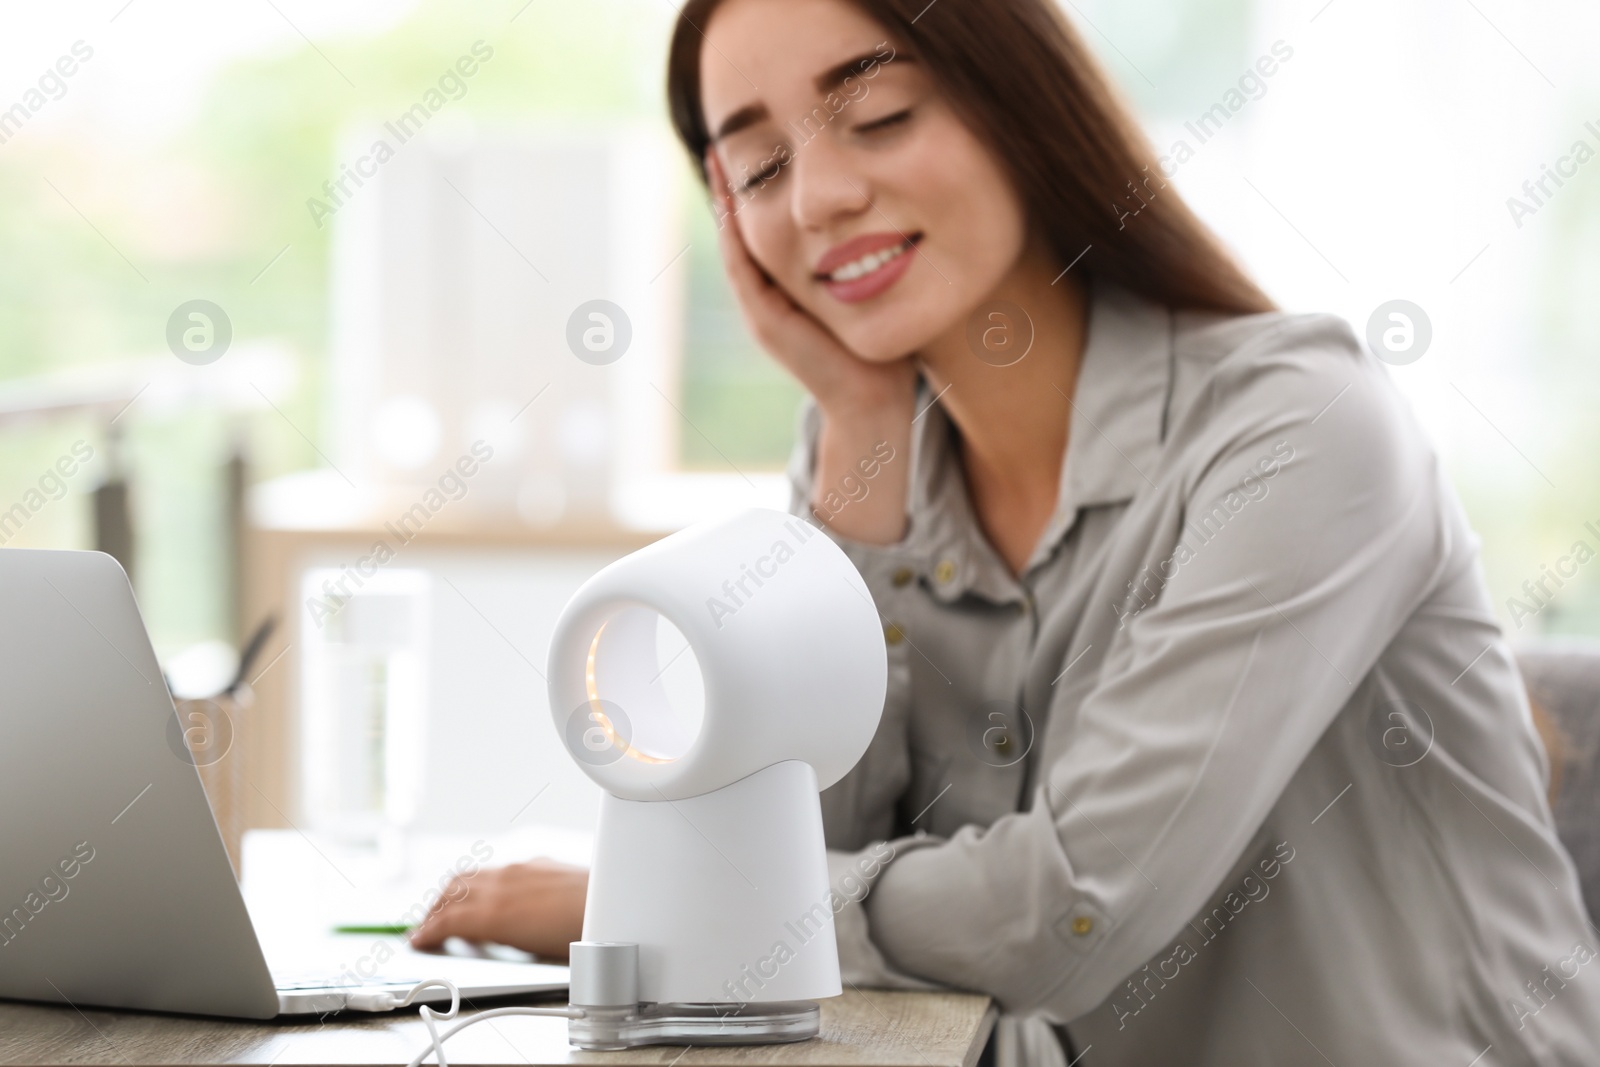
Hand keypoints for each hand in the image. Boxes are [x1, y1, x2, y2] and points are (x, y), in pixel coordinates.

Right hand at [408, 858, 586, 960]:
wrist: (613, 902)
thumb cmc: (580, 934)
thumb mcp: (529, 952)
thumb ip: (498, 941)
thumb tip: (483, 941)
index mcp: (495, 912)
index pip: (446, 920)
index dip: (426, 932)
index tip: (416, 941)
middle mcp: (502, 883)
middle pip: (452, 892)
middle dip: (434, 909)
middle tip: (427, 926)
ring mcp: (519, 868)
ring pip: (471, 874)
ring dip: (454, 891)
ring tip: (450, 907)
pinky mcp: (537, 862)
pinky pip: (497, 868)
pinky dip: (481, 881)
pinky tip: (489, 892)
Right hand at [707, 153, 916, 420]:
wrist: (875, 402)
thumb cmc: (885, 348)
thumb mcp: (877, 287)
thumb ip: (876, 256)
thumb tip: (898, 213)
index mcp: (793, 284)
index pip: (771, 224)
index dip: (764, 184)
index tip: (765, 140)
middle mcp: (770, 293)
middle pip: (745, 226)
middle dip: (736, 182)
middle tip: (728, 134)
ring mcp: (762, 308)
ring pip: (736, 241)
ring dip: (725, 199)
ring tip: (719, 153)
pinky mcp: (764, 320)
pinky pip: (741, 267)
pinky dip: (733, 233)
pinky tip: (730, 200)